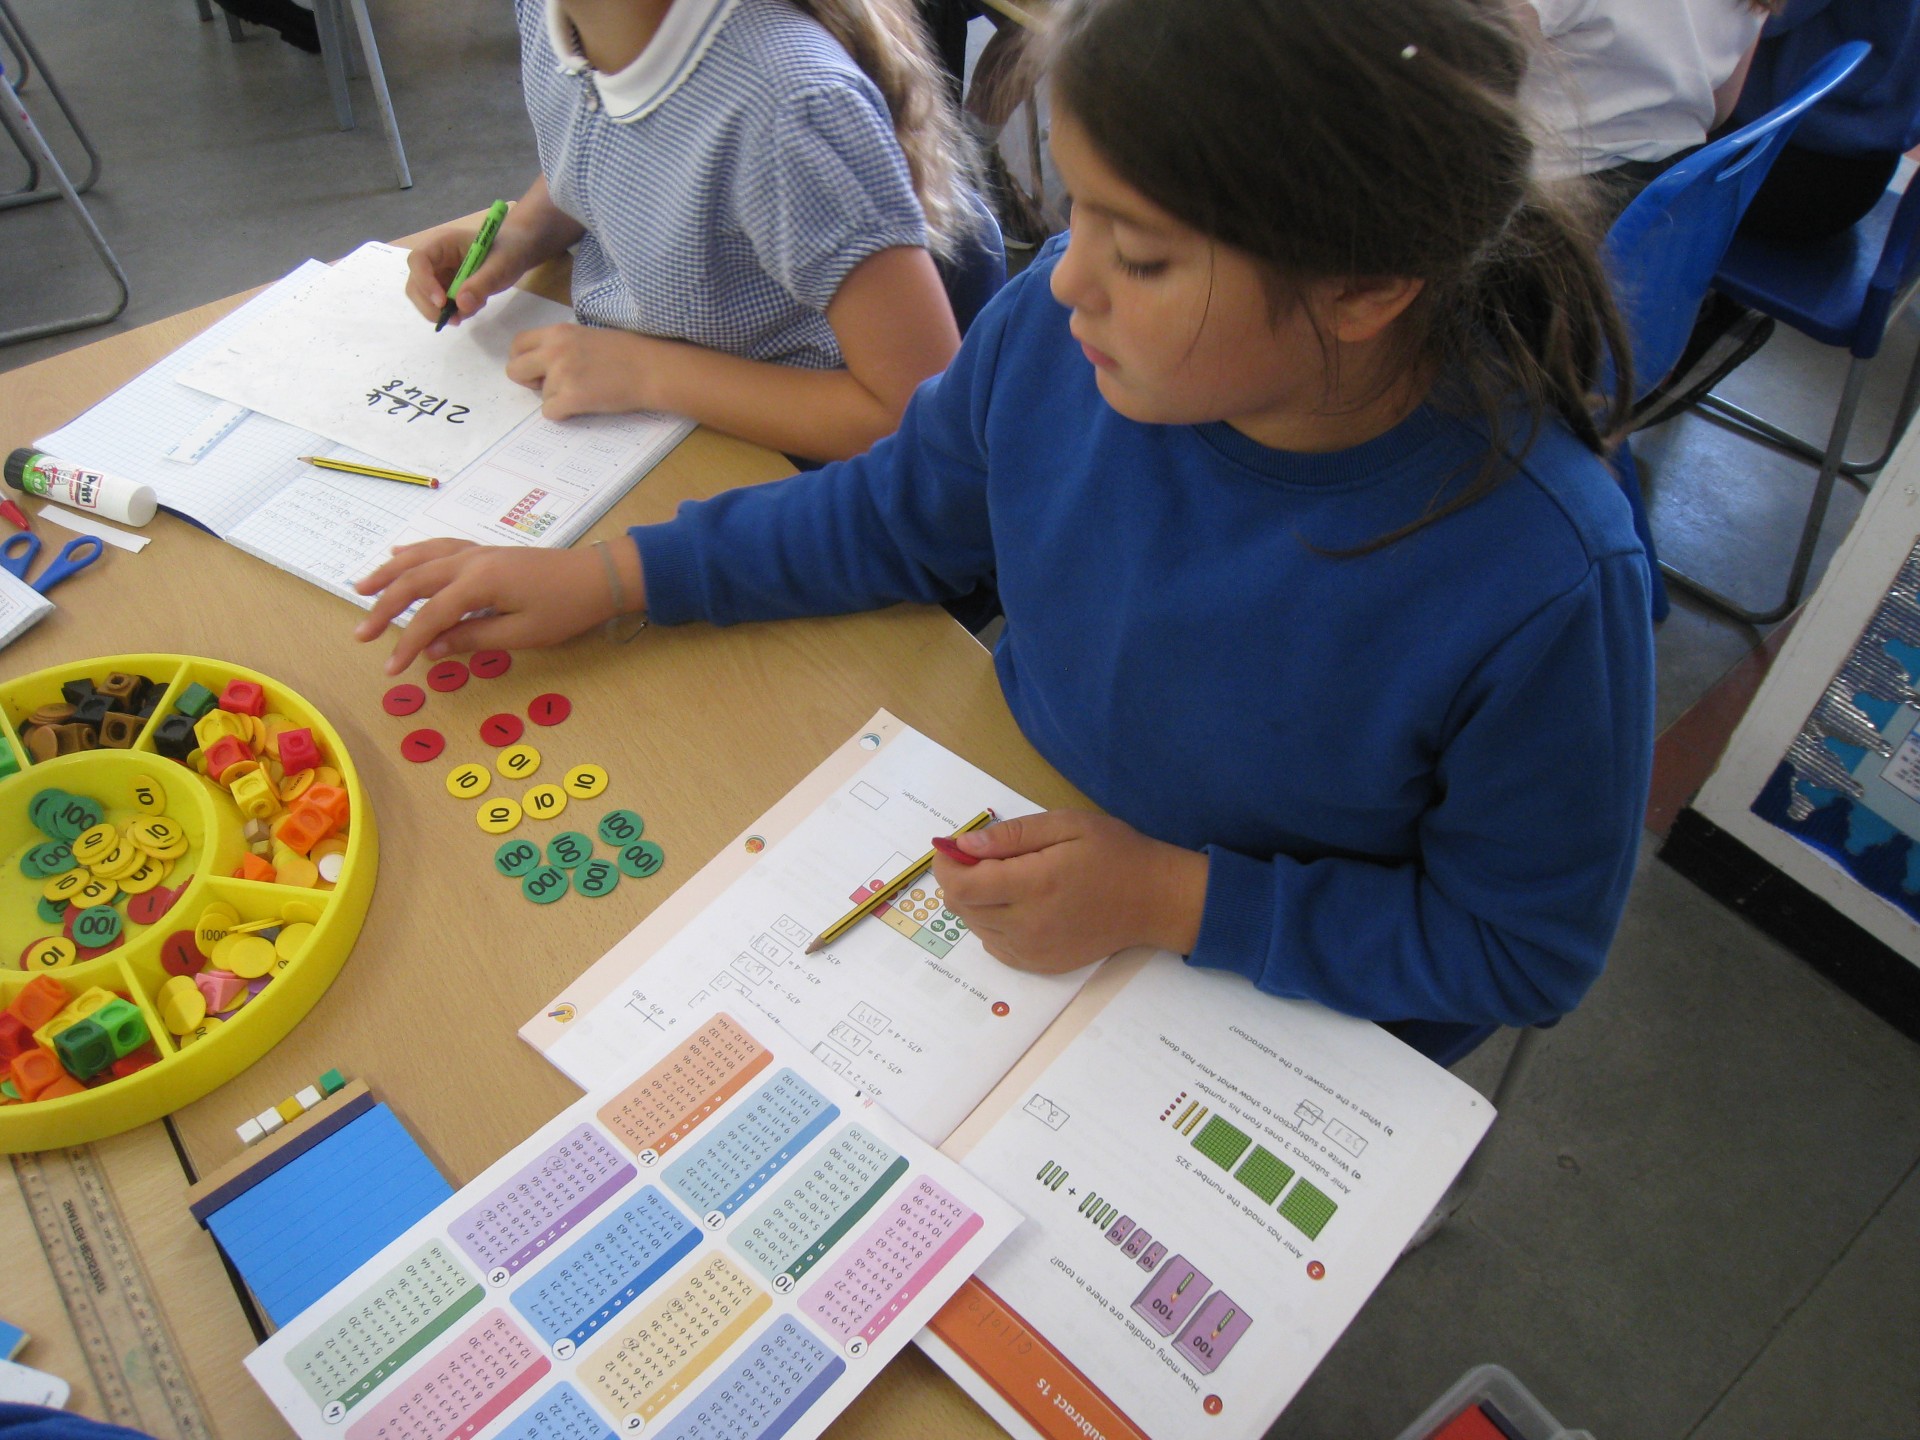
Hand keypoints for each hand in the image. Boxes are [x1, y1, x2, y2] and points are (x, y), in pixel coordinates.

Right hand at [352, 538, 635, 673]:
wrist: (599, 576)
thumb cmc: (566, 609)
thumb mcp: (522, 634)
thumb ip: (474, 639)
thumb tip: (432, 648)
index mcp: (479, 583)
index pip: (430, 616)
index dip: (406, 644)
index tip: (390, 668)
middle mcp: (471, 561)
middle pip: (414, 582)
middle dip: (384, 608)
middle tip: (361, 633)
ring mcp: (477, 552)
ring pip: (421, 558)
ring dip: (389, 572)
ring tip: (360, 588)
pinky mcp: (486, 552)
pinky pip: (440, 547)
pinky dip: (415, 552)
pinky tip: (398, 553)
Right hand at [404, 220, 540, 326]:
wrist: (516, 252)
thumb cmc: (508, 250)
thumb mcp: (501, 265)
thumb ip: (482, 283)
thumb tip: (461, 305)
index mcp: (443, 243)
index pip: (418, 260)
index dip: (424, 282)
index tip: (442, 302)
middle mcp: (436, 259)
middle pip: (415, 284)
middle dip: (430, 305)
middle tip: (455, 319)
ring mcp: (439, 275)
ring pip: (425, 299)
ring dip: (443, 312)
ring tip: (472, 309)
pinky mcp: (446, 289)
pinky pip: (441, 307)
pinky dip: (455, 312)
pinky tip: (475, 304)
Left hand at [506, 324, 660, 419]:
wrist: (651, 369)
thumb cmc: (627, 353)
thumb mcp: (587, 336)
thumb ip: (562, 346)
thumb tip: (545, 366)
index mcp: (557, 332)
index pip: (518, 344)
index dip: (522, 360)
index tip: (535, 370)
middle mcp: (554, 350)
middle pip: (515, 370)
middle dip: (527, 382)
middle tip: (548, 386)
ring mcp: (561, 374)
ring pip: (540, 396)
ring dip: (558, 398)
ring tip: (586, 392)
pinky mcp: (571, 397)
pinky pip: (549, 412)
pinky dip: (564, 414)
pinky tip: (584, 405)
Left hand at [931, 811, 1209, 973]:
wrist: (1154, 900)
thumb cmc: (1114, 854)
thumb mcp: (1066, 824)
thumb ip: (1012, 835)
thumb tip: (964, 844)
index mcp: (1035, 885)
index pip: (962, 885)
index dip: (946, 864)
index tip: (952, 847)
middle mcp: (1028, 925)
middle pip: (961, 907)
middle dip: (959, 879)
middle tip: (982, 858)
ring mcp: (1033, 951)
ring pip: (974, 927)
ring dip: (975, 902)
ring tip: (1006, 879)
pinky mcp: (1040, 965)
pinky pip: (994, 945)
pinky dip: (992, 924)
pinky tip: (1017, 905)